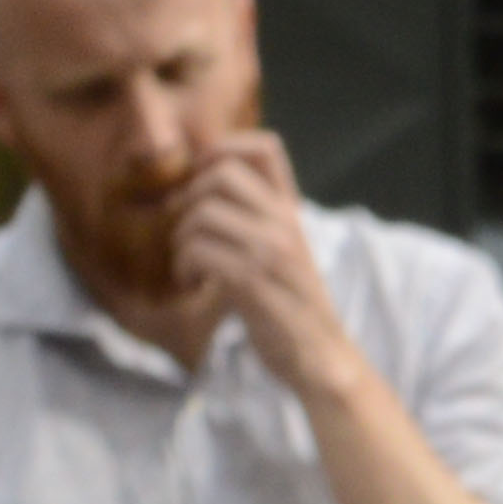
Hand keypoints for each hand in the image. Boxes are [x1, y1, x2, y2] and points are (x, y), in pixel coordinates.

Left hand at [169, 131, 350, 392]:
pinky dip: (185, 270)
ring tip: (189, 270)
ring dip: (181, 244)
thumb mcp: (280, 251)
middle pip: (221, 175)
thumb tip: (199, 194)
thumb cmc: (290, 306)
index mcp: (291, 210)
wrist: (321, 356)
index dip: (222, 151)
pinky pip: (201, 253)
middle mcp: (284, 222)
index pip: (266, 147)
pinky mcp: (254, 283)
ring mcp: (271, 251)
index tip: (200, 183)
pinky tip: (194, 288)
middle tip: (186, 235)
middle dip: (188, 201)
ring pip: (202, 216)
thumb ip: (253, 221)